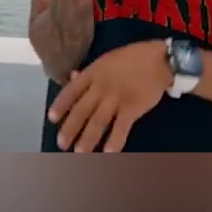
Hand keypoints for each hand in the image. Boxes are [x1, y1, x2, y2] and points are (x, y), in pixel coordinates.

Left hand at [47, 40, 171, 151]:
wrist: (160, 60)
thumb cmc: (132, 59)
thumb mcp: (107, 60)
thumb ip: (90, 71)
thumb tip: (72, 77)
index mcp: (93, 73)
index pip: (71, 91)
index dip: (61, 105)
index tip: (52, 118)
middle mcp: (101, 87)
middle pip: (82, 110)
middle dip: (70, 128)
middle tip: (61, 144)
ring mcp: (116, 98)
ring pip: (98, 122)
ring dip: (88, 139)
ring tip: (79, 153)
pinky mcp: (132, 108)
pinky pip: (121, 128)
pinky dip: (114, 141)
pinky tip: (108, 153)